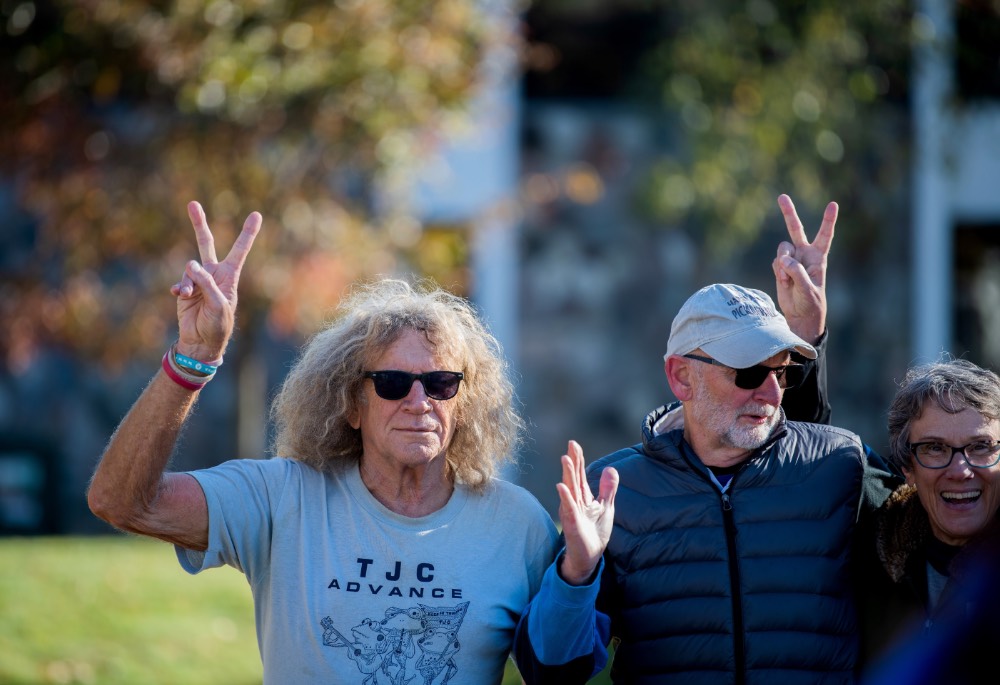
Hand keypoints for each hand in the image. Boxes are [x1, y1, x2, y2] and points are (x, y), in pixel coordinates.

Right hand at [169, 202, 261, 360]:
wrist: (201, 343)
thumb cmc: (217, 326)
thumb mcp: (218, 305)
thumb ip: (206, 283)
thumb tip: (191, 264)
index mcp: (229, 277)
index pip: (240, 250)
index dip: (248, 233)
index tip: (256, 215)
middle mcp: (214, 275)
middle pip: (207, 244)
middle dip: (199, 225)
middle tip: (192, 204)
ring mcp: (198, 281)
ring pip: (189, 268)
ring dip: (189, 281)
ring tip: (188, 295)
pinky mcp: (185, 290)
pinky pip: (179, 283)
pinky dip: (180, 289)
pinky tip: (181, 296)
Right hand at [556, 440, 617, 585]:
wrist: (589, 556)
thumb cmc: (594, 532)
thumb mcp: (605, 507)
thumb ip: (607, 488)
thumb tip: (610, 468)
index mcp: (583, 496)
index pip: (580, 474)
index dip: (578, 459)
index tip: (574, 443)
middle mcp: (575, 501)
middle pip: (574, 477)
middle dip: (572, 461)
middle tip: (571, 444)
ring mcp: (572, 512)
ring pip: (570, 490)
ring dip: (567, 474)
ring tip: (566, 458)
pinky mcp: (572, 524)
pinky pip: (568, 509)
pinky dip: (565, 497)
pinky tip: (561, 486)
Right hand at [772, 194, 836, 343]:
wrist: (799, 315)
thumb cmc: (811, 303)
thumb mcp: (808, 290)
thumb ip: (797, 272)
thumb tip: (784, 259)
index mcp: (818, 258)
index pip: (825, 236)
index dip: (828, 220)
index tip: (833, 204)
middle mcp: (804, 254)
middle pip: (796, 229)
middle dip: (788, 213)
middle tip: (781, 196)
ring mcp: (791, 260)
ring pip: (782, 250)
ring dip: (783, 264)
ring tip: (788, 279)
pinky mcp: (780, 267)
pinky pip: (775, 262)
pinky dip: (778, 273)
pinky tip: (784, 283)